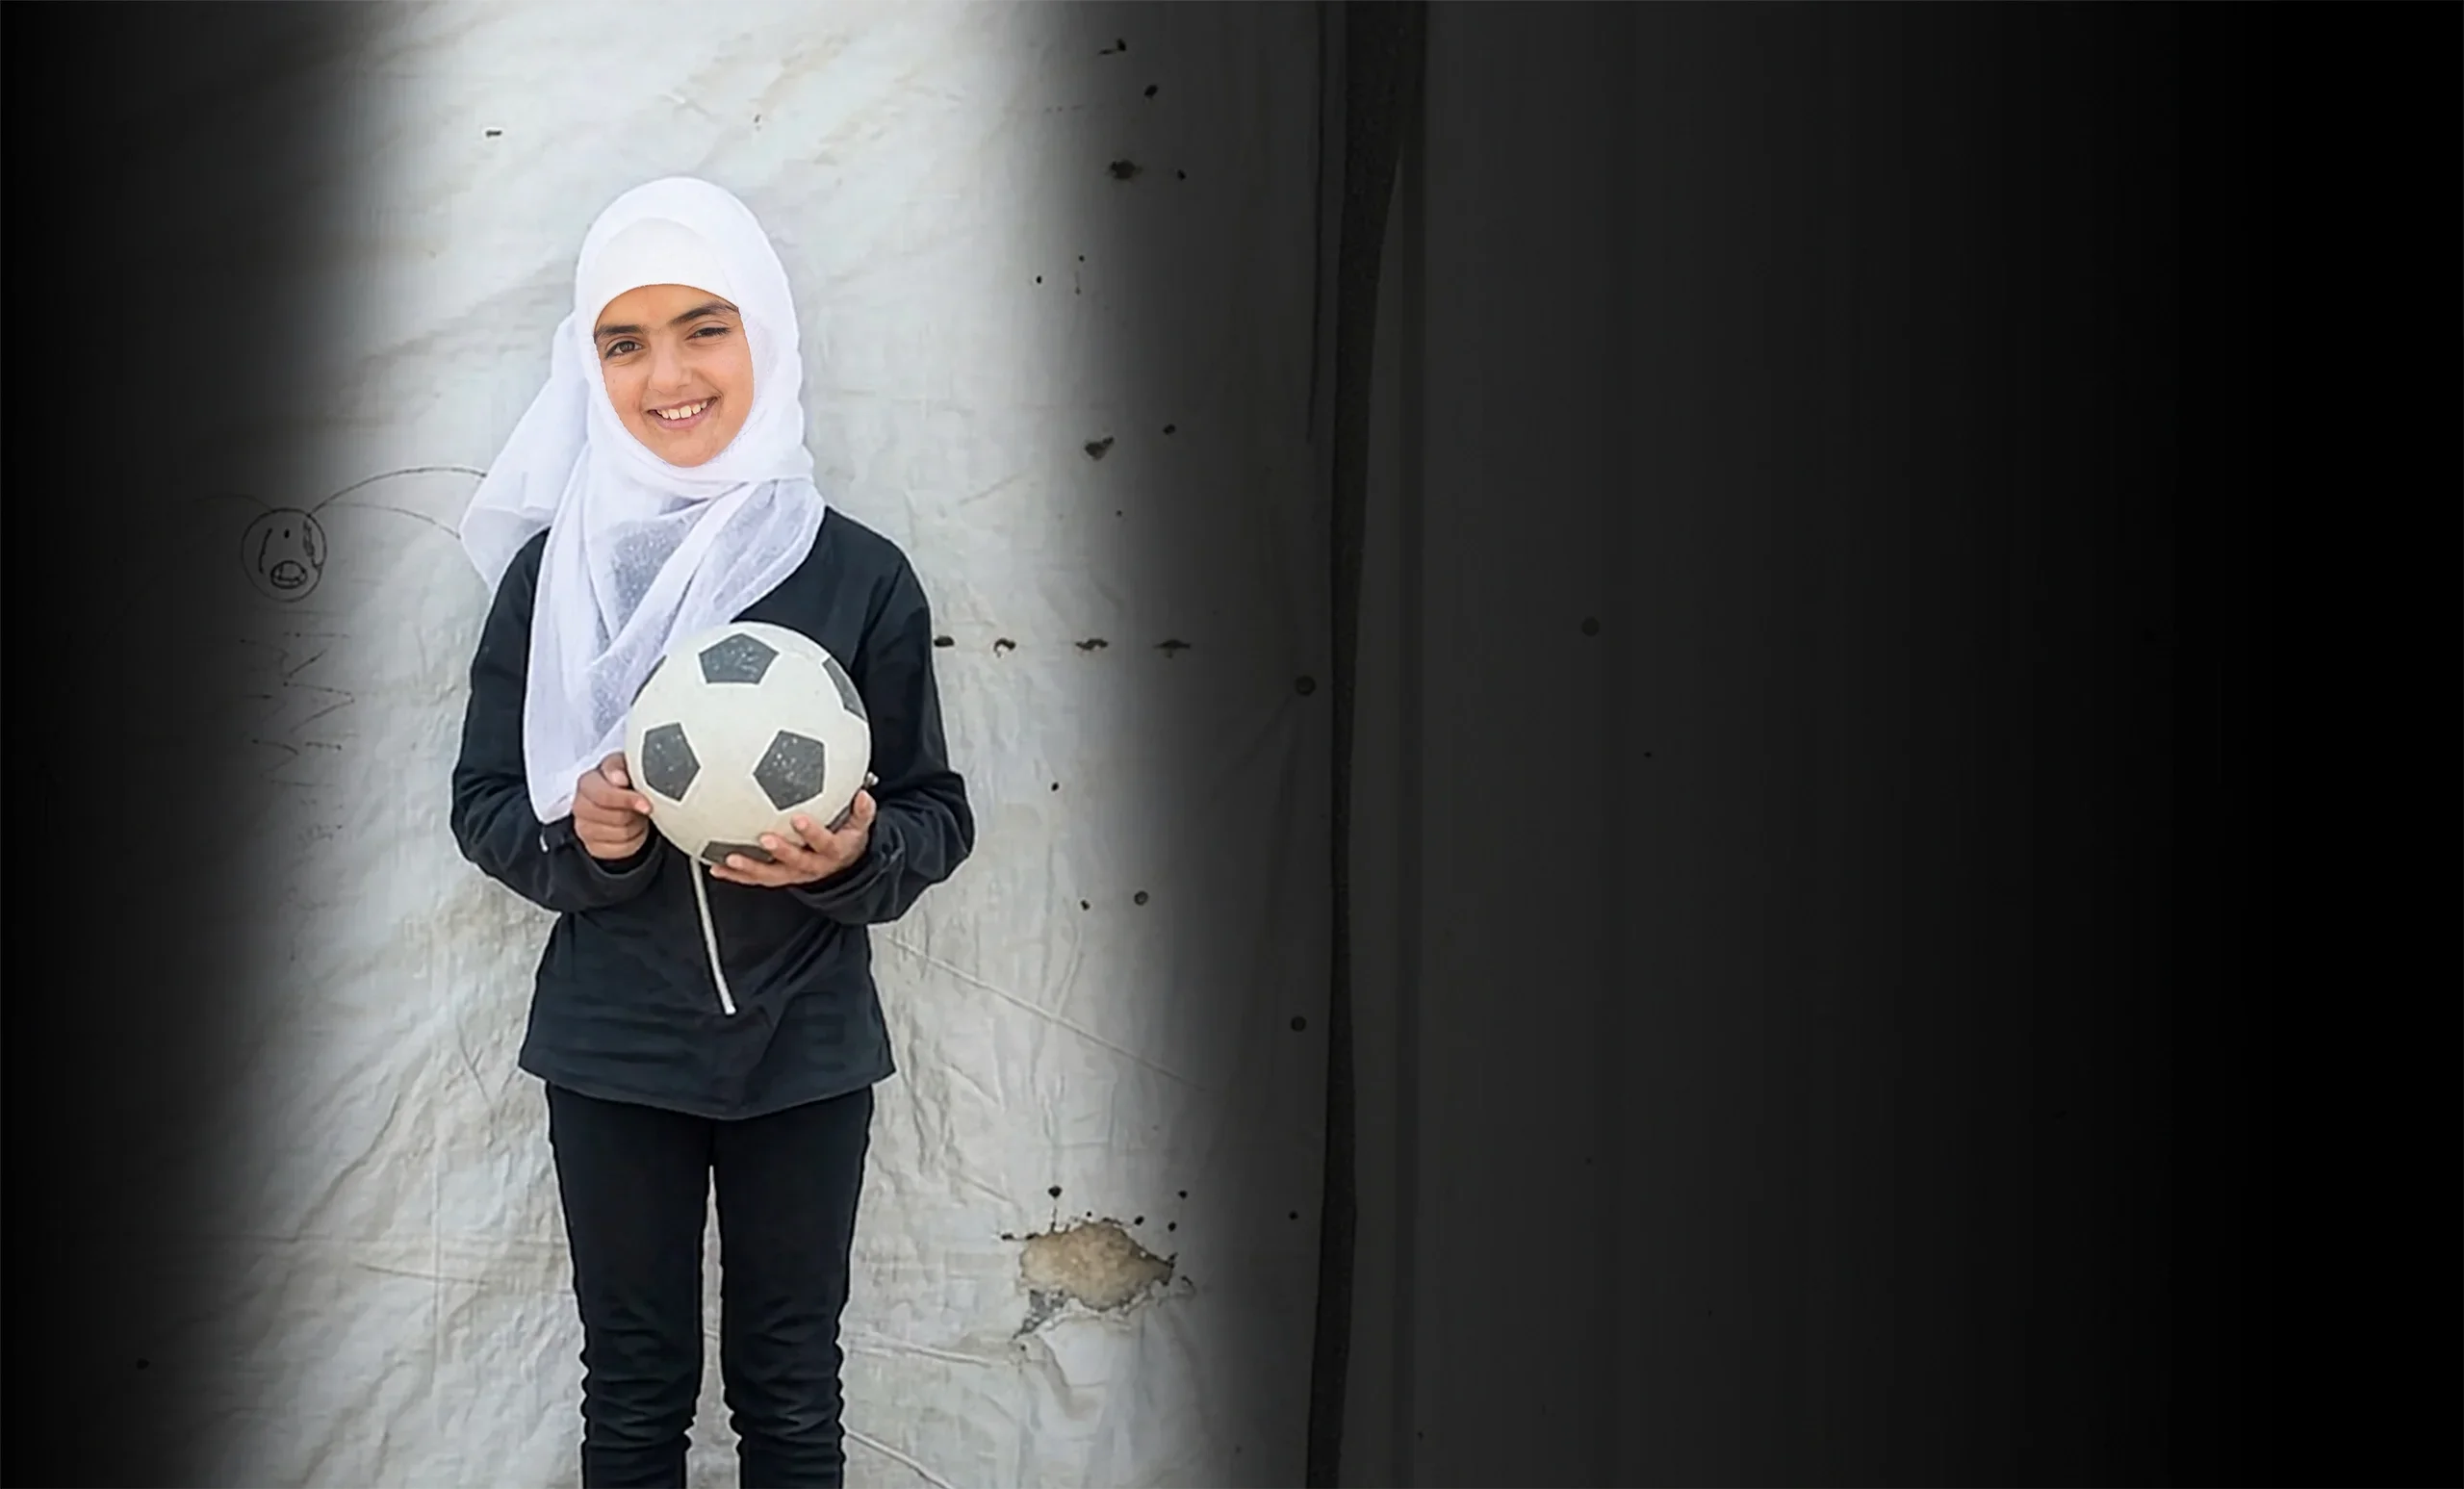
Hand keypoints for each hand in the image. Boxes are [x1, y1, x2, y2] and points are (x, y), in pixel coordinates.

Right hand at [574, 752, 655, 860]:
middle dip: (633, 813)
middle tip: (641, 806)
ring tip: (636, 815)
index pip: (603, 795)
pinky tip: (631, 829)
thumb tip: (618, 778)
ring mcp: (584, 828)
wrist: (627, 804)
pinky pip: (620, 849)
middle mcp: (580, 806)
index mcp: (587, 782)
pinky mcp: (593, 847)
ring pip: (619, 834)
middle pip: (613, 817)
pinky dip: (633, 841)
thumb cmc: (625, 782)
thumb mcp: (626, 766)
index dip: (626, 800)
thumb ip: (619, 767)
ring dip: (635, 826)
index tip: (645, 804)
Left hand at [709, 791, 876, 887]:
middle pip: (797, 861)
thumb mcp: (861, 826)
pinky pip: (756, 878)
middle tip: (764, 838)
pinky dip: (736, 874)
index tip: (799, 819)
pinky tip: (716, 865)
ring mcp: (793, 874)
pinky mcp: (778, 877)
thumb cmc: (846, 838)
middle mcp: (813, 866)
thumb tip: (862, 795)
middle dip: (781, 851)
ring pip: (771, 874)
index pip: (825, 842)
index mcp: (834, 851)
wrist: (843, 868)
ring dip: (750, 867)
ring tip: (730, 857)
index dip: (812, 832)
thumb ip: (863, 811)